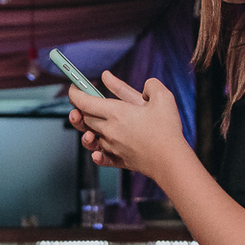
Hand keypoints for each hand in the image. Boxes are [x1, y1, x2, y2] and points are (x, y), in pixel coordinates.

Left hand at [66, 73, 188, 180]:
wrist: (171, 160)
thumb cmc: (167, 129)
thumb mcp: (162, 98)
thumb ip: (150, 85)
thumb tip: (143, 83)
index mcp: (116, 112)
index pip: (84, 102)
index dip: (75, 93)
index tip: (73, 87)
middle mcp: (109, 130)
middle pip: (85, 119)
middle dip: (80, 110)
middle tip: (84, 103)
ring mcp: (112, 147)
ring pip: (89, 139)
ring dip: (85, 132)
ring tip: (89, 129)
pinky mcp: (118, 160)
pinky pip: (101, 158)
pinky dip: (96, 154)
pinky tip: (97, 152)